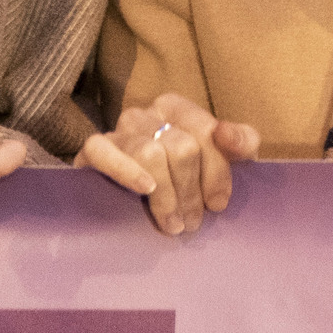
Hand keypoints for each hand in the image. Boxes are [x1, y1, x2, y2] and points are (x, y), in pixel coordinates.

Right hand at [77, 92, 260, 236]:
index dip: (216, 171)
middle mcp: (147, 114)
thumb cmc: (183, 180)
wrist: (122, 204)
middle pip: (181, 147)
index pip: (206, 132)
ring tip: (173, 225)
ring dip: (166, 195)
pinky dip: (126, 171)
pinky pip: (104, 151)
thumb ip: (241, 142)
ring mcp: (118, 130)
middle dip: (190, 190)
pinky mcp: (91, 150)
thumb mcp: (221, 159)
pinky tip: (144, 189)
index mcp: (177, 108)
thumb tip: (227, 133)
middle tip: (192, 223)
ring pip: (150, 153)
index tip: (218, 204)